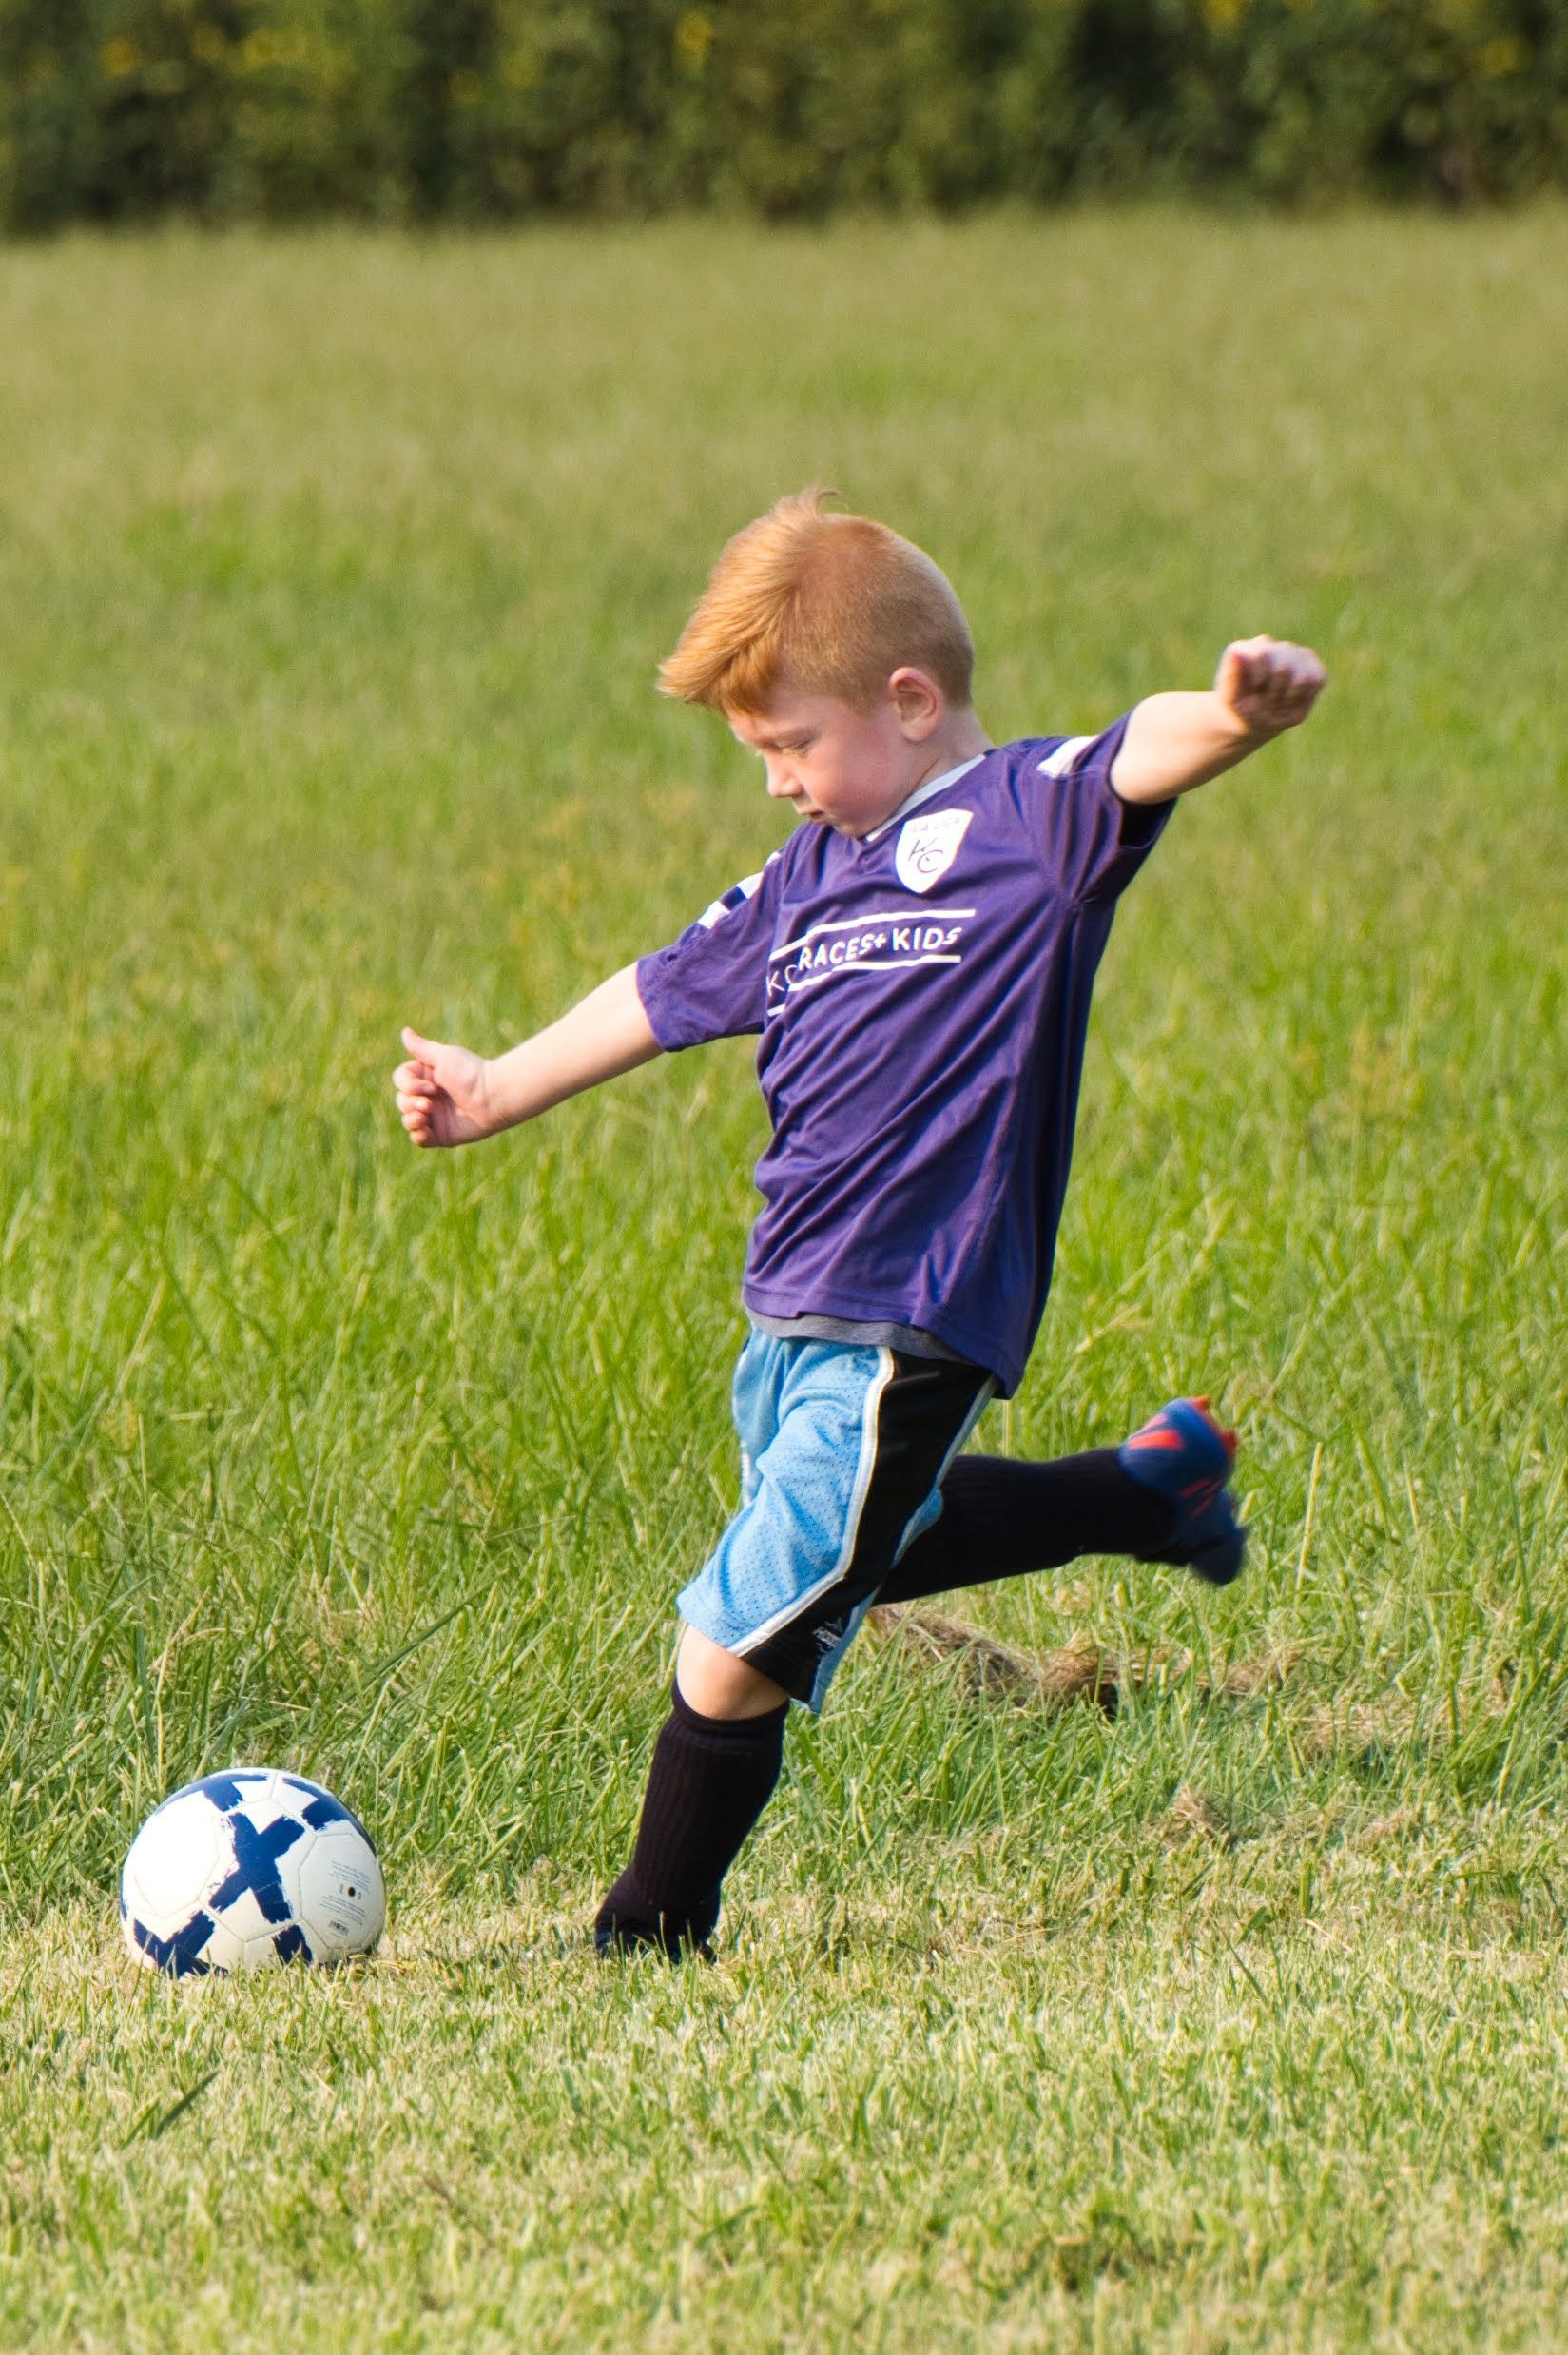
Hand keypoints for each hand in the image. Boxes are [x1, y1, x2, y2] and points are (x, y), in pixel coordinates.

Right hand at [392, 1027, 498, 1147]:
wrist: (492, 1096)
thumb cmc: (470, 1073)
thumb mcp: (443, 1056)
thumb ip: (422, 1048)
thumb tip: (404, 1031)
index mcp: (426, 1078)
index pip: (401, 1080)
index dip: (407, 1084)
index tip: (429, 1085)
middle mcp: (428, 1097)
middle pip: (401, 1101)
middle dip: (409, 1102)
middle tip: (429, 1103)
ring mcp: (434, 1117)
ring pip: (408, 1120)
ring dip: (411, 1119)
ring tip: (424, 1116)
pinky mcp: (442, 1135)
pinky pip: (421, 1139)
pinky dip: (418, 1136)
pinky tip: (425, 1130)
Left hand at [1215, 636, 1326, 739]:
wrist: (1255, 721)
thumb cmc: (1242, 710)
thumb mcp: (1231, 700)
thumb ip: (1231, 676)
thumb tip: (1235, 652)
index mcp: (1244, 650)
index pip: (1262, 655)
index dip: (1260, 683)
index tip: (1250, 695)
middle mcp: (1268, 644)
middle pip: (1283, 669)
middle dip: (1274, 694)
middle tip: (1264, 701)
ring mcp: (1291, 651)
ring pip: (1302, 676)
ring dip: (1289, 697)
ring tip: (1277, 700)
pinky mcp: (1311, 661)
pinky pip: (1318, 678)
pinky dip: (1305, 696)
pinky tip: (1292, 697)